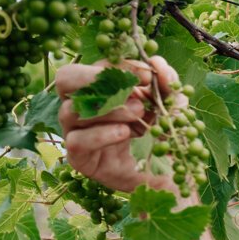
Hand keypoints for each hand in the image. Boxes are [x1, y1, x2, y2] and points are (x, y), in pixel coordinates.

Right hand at [56, 56, 178, 193]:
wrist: (169, 177)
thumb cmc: (164, 136)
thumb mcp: (172, 106)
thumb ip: (167, 83)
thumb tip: (156, 62)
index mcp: (102, 88)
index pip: (97, 65)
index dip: (121, 66)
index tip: (148, 76)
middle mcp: (82, 106)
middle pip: (66, 78)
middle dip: (95, 77)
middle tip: (130, 89)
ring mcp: (76, 131)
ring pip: (71, 110)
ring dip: (108, 108)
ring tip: (139, 114)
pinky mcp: (78, 158)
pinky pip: (76, 141)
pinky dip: (101, 134)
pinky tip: (125, 134)